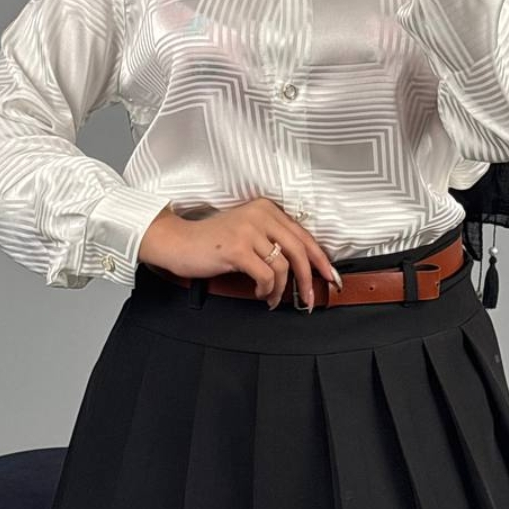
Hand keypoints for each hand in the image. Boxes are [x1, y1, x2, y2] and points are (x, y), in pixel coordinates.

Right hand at [138, 198, 341, 311]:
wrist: (178, 243)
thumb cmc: (211, 242)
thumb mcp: (247, 233)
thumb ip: (272, 241)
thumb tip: (303, 267)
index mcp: (266, 209)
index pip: (303, 235)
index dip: (321, 259)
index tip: (331, 277)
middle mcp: (260, 215)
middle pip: (299, 251)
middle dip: (308, 279)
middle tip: (308, 299)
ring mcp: (248, 231)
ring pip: (283, 266)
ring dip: (282, 290)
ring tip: (274, 299)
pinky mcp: (237, 249)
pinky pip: (266, 276)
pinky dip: (267, 291)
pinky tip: (261, 295)